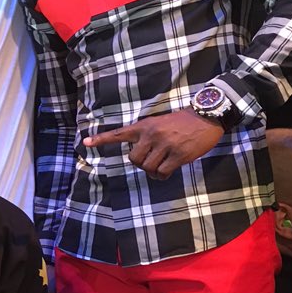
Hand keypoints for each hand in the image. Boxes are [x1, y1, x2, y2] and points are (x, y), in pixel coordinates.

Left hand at [84, 109, 223, 179]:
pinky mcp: (178, 155)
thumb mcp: (159, 122)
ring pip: (148, 167)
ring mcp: (165, 145)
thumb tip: (140, 156)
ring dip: (152, 172)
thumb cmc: (182, 121)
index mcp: (145, 126)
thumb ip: (147, 135)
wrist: (206, 116)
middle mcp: (152, 135)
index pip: (119, 133)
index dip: (101, 139)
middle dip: (141, 164)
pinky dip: (162, 176)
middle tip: (151, 162)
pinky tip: (167, 171)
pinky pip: (162, 173)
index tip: (85, 143)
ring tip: (161, 166)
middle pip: (134, 159)